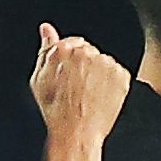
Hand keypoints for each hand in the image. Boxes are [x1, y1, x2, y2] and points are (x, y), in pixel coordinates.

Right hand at [29, 24, 131, 160]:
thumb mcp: (39, 78)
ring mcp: (105, 63)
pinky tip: (101, 97)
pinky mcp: (121, 75)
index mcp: (63, 49)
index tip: (72, 76)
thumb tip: (46, 28)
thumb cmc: (56, 110)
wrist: (76, 132)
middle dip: (86, 66)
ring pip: (104, 62)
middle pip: (90, 52)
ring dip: (100, 74)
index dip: (72, 61)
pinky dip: (113, 83)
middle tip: (79, 88)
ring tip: (89, 95)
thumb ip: (45, 50)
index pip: (74, 43)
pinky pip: (118, 74)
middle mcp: (85, 53)